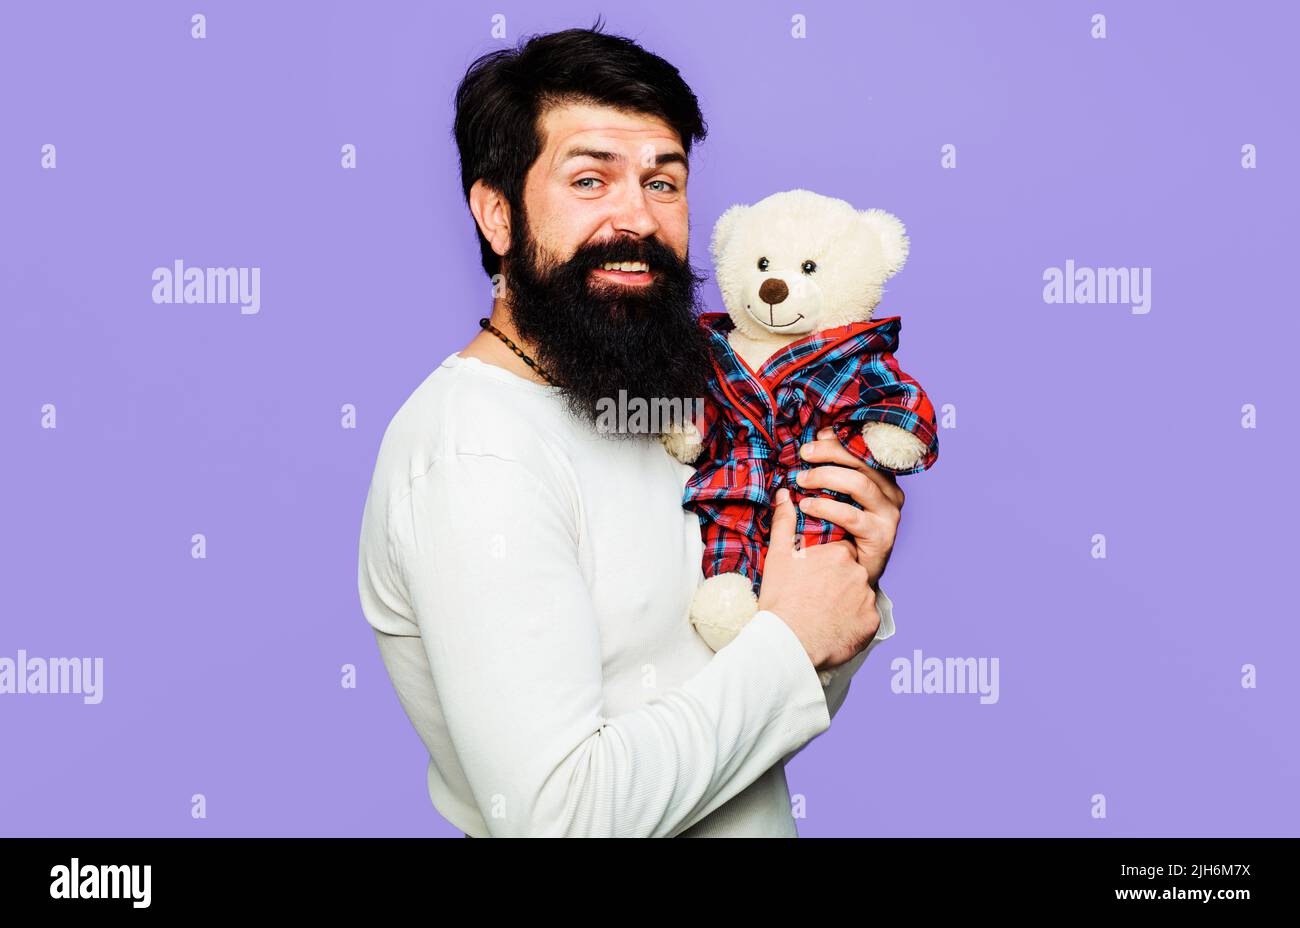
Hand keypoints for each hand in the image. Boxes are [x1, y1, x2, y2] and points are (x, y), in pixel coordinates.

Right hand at [759, 487, 879, 670]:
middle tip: (817, 595)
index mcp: (838, 553)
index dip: (828, 562)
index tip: (815, 574)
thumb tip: (784, 494)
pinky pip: (866, 618)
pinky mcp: (871, 622)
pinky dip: (854, 621)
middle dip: (839, 581)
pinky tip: (835, 627)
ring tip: (824, 613)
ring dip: (848, 601)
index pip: (842, 550)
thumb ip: (784, 523)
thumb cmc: (781, 599)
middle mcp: (858, 573)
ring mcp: (867, 599)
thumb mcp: (778, 557)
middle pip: (852, 572)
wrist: (787, 641)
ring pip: (860, 595)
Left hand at [794, 426, 905, 588]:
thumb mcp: (835, 496)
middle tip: (803, 455)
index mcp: (881, 478)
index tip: (815, 438)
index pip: (864, 449)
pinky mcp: (881, 536)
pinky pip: (852, 515)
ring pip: (859, 484)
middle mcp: (891, 493)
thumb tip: (817, 438)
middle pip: (862, 461)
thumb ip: (829, 470)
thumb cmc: (841, 531)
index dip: (840, 440)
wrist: (852, 575)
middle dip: (830, 453)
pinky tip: (806, 506)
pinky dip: (826, 507)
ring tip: (801, 480)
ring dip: (826, 477)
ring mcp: (889, 515)